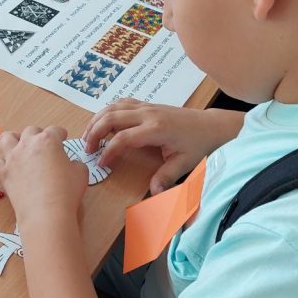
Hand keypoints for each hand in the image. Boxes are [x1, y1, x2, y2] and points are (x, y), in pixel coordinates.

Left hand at [0, 126, 85, 225]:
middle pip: (31, 131)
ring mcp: (13, 158)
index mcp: (48, 141)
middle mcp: (28, 145)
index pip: (55, 130)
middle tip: (44, 146)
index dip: (60, 134)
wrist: (46, 213)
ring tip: (19, 148)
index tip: (62, 138)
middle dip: (38, 135)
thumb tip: (70, 165)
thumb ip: (75, 164)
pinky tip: (5, 167)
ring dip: (13, 140)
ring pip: (7, 138)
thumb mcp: (81, 173)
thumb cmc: (66, 191)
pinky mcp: (3, 174)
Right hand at [84, 100, 243, 194]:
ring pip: (113, 107)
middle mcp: (148, 114)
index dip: (109, 151)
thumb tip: (153, 195)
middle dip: (95, 132)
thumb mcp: (185, 163)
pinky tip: (102, 122)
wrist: (211, 126)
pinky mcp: (147, 105)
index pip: (123, 138)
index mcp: (156, 129)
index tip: (101, 164)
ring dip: (97, 119)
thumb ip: (166, 177)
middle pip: (111, 117)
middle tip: (86, 149)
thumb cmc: (198, 144)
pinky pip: (121, 103)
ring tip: (88, 136)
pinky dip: (107, 111)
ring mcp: (146, 107)